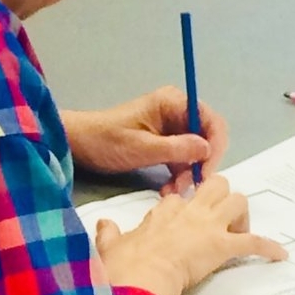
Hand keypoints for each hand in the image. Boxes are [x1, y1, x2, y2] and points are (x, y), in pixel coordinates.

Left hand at [65, 86, 227, 177]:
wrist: (79, 145)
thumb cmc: (106, 140)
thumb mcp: (142, 148)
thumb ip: (176, 149)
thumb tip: (207, 149)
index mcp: (173, 102)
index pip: (210, 121)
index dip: (215, 147)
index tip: (207, 172)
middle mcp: (176, 111)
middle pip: (206, 138)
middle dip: (200, 164)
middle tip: (188, 187)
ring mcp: (170, 127)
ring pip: (194, 152)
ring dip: (188, 174)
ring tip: (173, 192)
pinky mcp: (163, 143)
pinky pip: (181, 159)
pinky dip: (178, 175)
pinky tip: (168, 190)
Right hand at [92, 175, 284, 294]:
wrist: (141, 276)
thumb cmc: (126, 264)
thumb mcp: (111, 246)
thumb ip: (108, 233)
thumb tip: (102, 224)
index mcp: (164, 211)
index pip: (180, 198)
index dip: (186, 207)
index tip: (185, 223)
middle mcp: (190, 211)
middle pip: (217, 186)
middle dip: (222, 198)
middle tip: (220, 221)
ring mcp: (209, 226)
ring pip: (239, 201)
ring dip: (243, 217)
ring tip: (240, 234)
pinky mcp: (224, 245)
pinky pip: (254, 242)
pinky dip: (268, 248)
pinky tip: (279, 255)